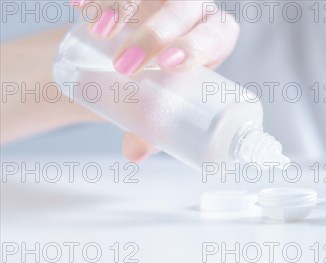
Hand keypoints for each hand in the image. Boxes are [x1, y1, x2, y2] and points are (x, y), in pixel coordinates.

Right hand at [72, 0, 239, 161]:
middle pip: (183, 10)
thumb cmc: (161, 82)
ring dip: (122, 8)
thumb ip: (152, 125)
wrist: (136, 56)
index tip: (170, 64)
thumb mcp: (162, 99)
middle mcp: (193, 11)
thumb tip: (135, 154)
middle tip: (127, 64)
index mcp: (214, 38)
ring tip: (99, 33)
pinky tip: (77, 7)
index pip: (217, 36)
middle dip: (155, 34)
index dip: (198, 45)